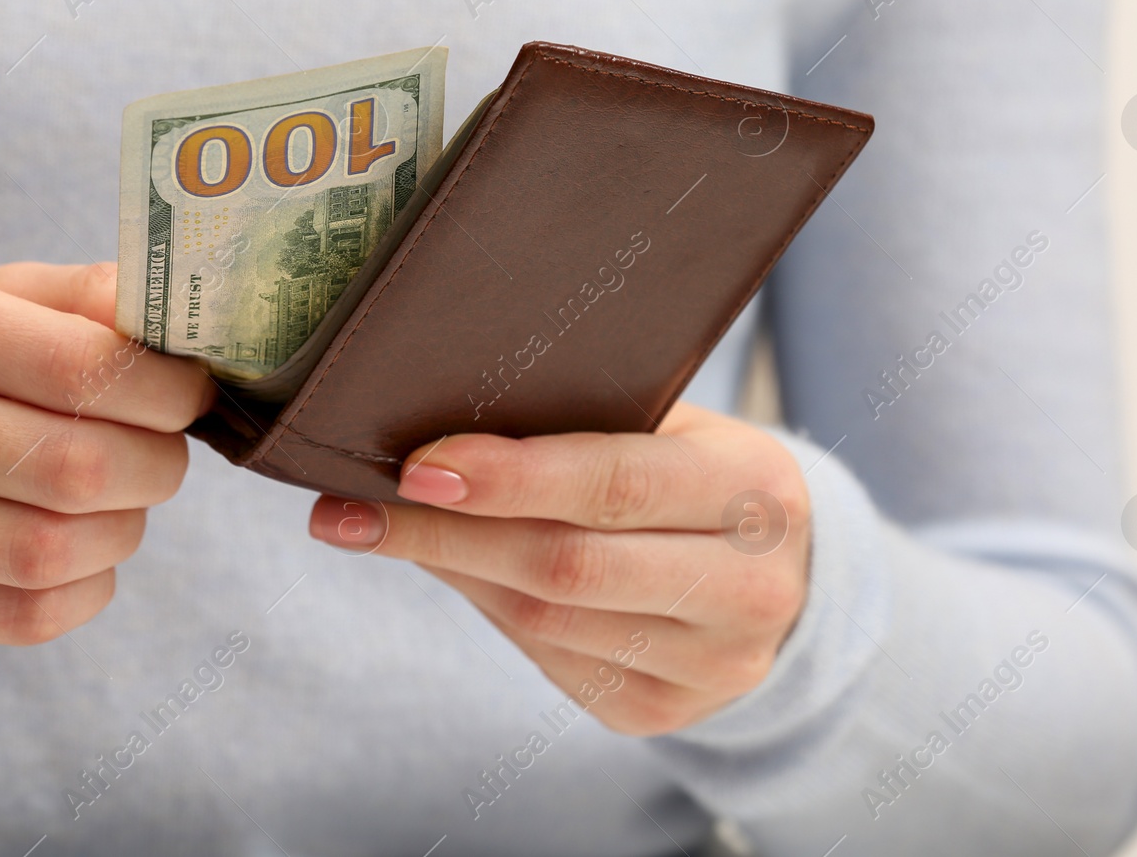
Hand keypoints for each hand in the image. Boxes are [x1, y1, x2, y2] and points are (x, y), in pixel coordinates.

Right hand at [0, 263, 211, 642]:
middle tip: (162, 453)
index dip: (166, 390)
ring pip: (54, 553)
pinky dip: (88, 588)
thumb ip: (84, 299)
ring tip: (119, 501)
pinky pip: (27, 617)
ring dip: (125, 531)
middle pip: (77, 468)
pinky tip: (82, 553)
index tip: (188, 394)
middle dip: (157, 466)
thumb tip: (185, 324)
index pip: (82, 367)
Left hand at [307, 403, 809, 734]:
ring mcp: (709, 665)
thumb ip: (587, 425)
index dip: (510, 477)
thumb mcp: (676, 430)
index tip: (417, 465)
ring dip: (450, 570)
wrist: (788, 578)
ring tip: (374, 528)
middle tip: (349, 509)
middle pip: (567, 566)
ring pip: (544, 621)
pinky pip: (548, 659)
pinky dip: (488, 606)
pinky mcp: (663, 711)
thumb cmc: (700, 477)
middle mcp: (748, 588)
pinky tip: (454, 567)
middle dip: (446, 533)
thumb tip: (442, 436)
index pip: (616, 484)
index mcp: (754, 492)